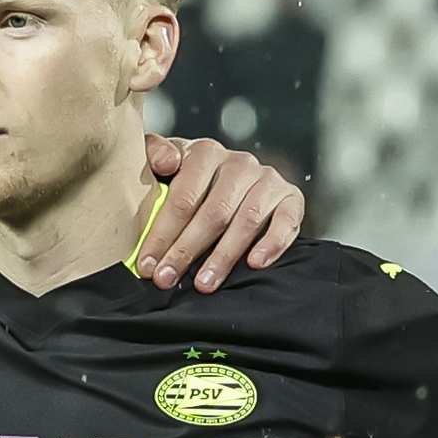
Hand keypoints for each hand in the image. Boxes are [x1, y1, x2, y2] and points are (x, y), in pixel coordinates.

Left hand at [130, 132, 306, 290]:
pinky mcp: (291, 197)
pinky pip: (287, 220)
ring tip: (204, 283)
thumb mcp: (164, 164)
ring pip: (246, 221)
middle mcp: (239, 163)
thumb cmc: (189, 180)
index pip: (183, 196)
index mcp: (205, 153)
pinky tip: (254, 264)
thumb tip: (165, 162)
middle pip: (213, 212)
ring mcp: (267, 180)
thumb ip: (152, 154)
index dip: (163, 233)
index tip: (146, 264)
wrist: (231, 182)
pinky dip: (273, 243)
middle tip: (167, 278)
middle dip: (186, 250)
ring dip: (224, 256)